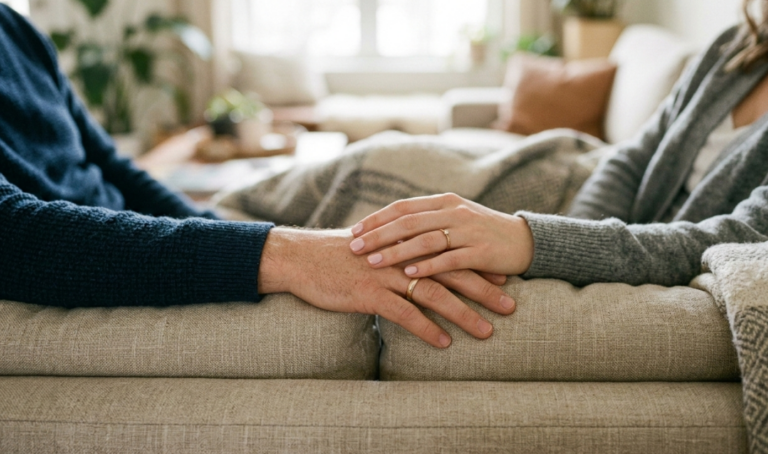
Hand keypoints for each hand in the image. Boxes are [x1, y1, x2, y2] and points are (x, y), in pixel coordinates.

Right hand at [258, 227, 515, 347]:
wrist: (304, 258)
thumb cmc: (340, 255)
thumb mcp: (375, 246)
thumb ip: (402, 251)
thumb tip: (424, 262)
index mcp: (406, 242)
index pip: (450, 251)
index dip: (478, 264)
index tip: (503, 278)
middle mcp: (402, 255)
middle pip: (452, 271)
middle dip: (484, 289)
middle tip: (510, 306)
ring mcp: (387, 274)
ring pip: (434, 294)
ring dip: (463, 314)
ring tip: (486, 332)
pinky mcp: (370, 293)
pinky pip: (405, 313)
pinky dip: (426, 329)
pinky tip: (443, 343)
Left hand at [348, 193, 534, 276]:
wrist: (525, 242)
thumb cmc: (483, 233)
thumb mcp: (455, 218)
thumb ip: (427, 220)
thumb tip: (391, 228)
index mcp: (444, 201)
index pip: (402, 207)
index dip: (376, 219)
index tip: (354, 231)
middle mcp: (454, 211)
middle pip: (408, 222)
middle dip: (378, 235)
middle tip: (353, 247)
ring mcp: (468, 231)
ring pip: (425, 239)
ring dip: (396, 251)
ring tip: (373, 262)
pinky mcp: (481, 251)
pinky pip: (450, 259)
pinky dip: (428, 266)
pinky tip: (409, 274)